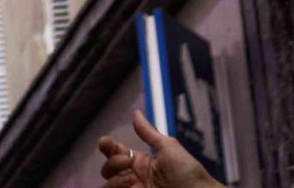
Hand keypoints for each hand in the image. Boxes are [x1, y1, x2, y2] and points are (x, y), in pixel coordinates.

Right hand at [98, 111, 221, 187]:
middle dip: (112, 162)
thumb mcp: (168, 148)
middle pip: (108, 169)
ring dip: (114, 177)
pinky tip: (129, 185)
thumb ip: (148, 132)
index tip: (105, 142)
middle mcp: (136, 178)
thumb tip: (136, 113)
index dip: (108, 147)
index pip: (117, 153)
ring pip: (108, 184)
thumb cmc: (189, 173)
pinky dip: (115, 187)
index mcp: (142, 163)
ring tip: (129, 178)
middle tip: (126, 160)